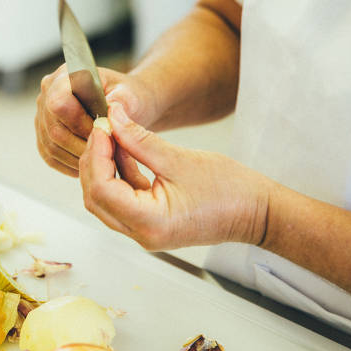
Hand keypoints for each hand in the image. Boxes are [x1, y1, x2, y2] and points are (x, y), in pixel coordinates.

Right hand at [34, 64, 155, 185]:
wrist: (126, 105)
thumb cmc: (127, 97)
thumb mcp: (131, 95)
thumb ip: (120, 102)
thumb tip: (109, 113)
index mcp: (66, 75)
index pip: (59, 102)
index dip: (80, 123)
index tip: (103, 131)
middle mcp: (48, 93)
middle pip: (55, 129)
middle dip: (83, 144)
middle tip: (107, 149)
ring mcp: (42, 115)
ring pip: (52, 146)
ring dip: (79, 157)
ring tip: (102, 157)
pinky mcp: (44, 136)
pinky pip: (51, 157)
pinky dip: (72, 164)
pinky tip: (91, 162)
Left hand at [79, 102, 269, 249]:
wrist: (256, 212)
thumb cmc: (229, 190)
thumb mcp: (179, 159)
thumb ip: (140, 139)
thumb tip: (113, 117)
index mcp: (149, 222)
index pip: (102, 190)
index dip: (96, 155)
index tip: (102, 127)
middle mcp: (141, 234)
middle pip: (96, 198)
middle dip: (94, 160)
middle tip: (103, 128)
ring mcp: (144, 231)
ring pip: (105, 199)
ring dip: (104, 167)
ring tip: (113, 135)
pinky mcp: (149, 222)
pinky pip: (121, 199)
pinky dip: (118, 174)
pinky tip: (124, 150)